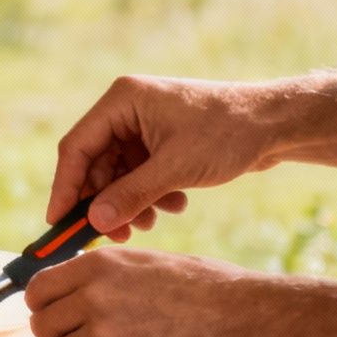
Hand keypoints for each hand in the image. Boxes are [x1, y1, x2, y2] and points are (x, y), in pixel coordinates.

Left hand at [23, 247, 262, 336]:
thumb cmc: (209, 290)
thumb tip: (72, 286)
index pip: (37, 289)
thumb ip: (105, 275)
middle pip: (42, 325)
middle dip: (56, 334)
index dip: (43, 305)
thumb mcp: (150, 263)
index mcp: (98, 266)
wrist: (248, 324)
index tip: (53, 313)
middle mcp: (93, 299)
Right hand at [50, 75, 278, 238]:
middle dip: (104, 202)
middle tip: (113, 235)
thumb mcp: (176, 169)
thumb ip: (131, 196)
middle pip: (95, 164)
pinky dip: (149, 195)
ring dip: (130, 203)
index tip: (58, 222)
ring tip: (151, 224)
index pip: (76, 147)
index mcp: (121, 100)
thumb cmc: (228, 134)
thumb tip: (94, 222)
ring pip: (117, 174)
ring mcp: (143, 126)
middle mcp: (126, 110)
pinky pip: (138, 174)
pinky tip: (173, 206)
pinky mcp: (160, 142)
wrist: (278, 124)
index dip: (65, 187)